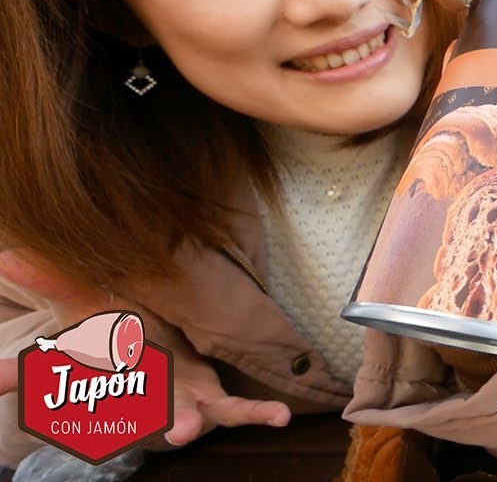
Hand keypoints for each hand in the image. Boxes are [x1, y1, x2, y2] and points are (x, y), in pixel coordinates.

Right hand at [0, 250, 290, 447]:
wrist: (147, 359)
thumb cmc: (115, 339)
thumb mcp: (83, 314)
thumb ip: (53, 289)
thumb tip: (7, 256)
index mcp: (111, 376)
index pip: (91, 380)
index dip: (82, 386)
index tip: (60, 391)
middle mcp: (146, 394)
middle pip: (150, 411)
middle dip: (164, 421)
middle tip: (179, 429)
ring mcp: (182, 400)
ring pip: (196, 415)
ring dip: (202, 422)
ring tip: (204, 430)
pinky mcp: (214, 398)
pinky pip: (238, 408)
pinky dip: (258, 413)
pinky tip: (280, 417)